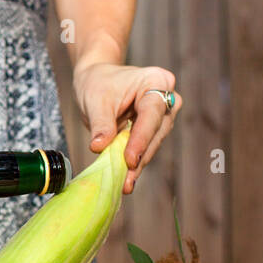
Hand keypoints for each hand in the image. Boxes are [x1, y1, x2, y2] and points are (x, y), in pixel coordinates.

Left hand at [73, 61, 181, 193]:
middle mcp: (166, 97)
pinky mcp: (154, 130)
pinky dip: (135, 163)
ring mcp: (163, 115)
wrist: (97, 79)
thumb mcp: (95, 100)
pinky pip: (146, 147)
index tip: (130, 159)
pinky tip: (126, 179)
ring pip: (153, 143)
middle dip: (141, 156)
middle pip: (156, 131)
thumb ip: (101, 123)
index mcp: (156, 81)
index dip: (141, 138)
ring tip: (125, 183)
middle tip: (127, 179)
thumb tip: (100, 147)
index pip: (152, 113)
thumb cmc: (98, 82)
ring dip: (139, 164)